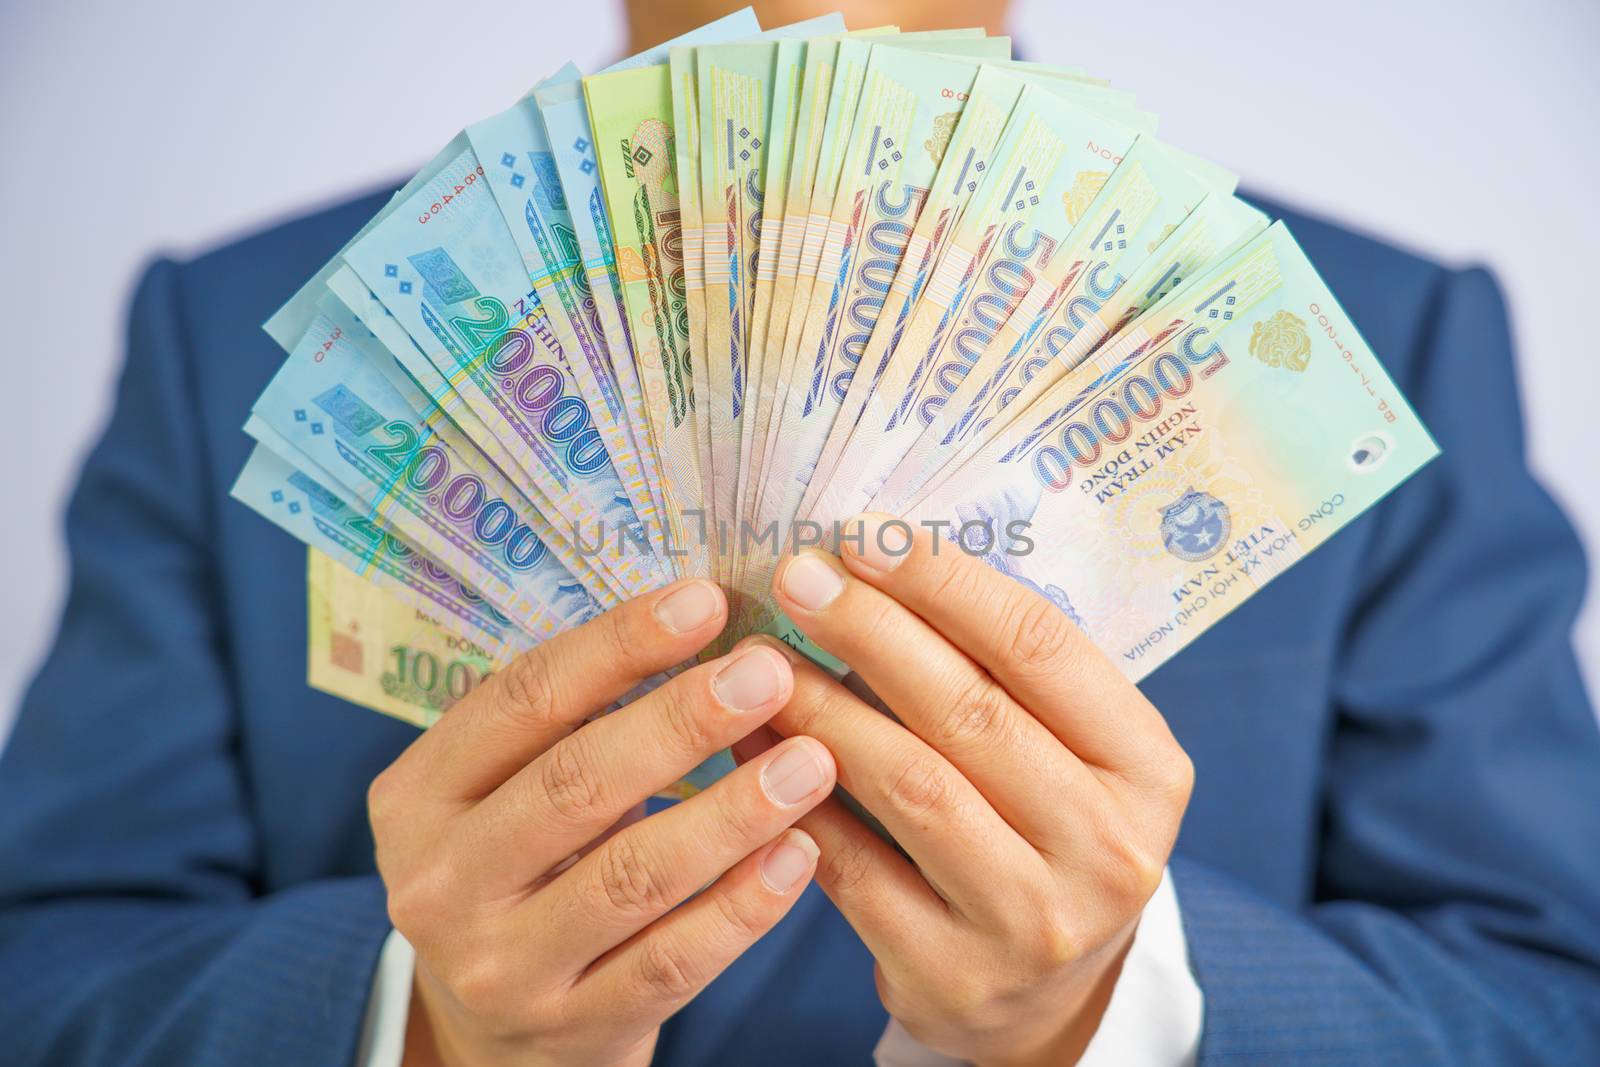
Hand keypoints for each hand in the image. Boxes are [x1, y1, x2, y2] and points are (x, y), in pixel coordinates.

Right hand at [368, 579, 837, 1066]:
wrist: (496, 1032)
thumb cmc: (524, 864)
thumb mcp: (505, 790)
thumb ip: (571, 719)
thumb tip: (703, 619)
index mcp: (417, 795)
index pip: (521, 701)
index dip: (617, 645)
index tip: (705, 601)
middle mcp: (442, 882)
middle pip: (575, 784)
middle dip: (683, 721)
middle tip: (769, 674)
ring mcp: (504, 966)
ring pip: (632, 876)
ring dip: (733, 811)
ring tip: (811, 760)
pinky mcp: (574, 1028)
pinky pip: (672, 961)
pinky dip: (743, 905)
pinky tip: (800, 852)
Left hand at [746, 516, 1193, 1065]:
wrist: (1044, 995)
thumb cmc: (1041, 832)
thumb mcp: (1068, 755)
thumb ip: (1006, 673)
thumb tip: (878, 559)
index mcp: (1146, 769)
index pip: (1042, 646)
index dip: (945, 582)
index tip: (863, 535)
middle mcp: (1107, 849)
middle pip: (970, 711)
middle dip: (869, 631)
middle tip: (796, 577)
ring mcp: (1032, 922)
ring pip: (909, 786)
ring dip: (820, 710)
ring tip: (760, 661)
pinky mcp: (952, 975)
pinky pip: (854, 869)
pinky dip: (793, 799)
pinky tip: (751, 747)